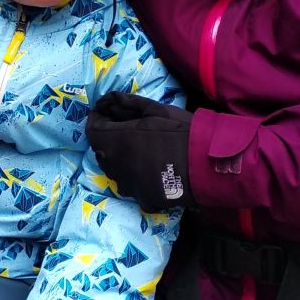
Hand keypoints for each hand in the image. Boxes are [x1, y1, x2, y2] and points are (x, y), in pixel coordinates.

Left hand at [87, 91, 191, 210]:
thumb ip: (126, 103)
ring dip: (122, 160)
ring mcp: (129, 186)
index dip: (98, 120)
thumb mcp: (155, 110)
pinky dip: (138, 178)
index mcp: (116, 141)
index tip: (107, 113)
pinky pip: (133, 187)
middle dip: (110, 139)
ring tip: (143, 150)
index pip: (91, 130)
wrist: (208, 163)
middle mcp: (116, 166)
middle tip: (128, 129)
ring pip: (116, 171)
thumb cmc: (182, 131)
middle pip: (103, 151)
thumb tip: (106, 99)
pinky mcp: (143, 200)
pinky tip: (153, 171)